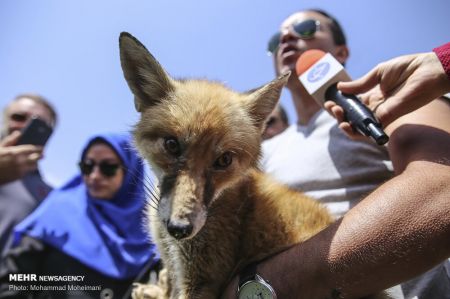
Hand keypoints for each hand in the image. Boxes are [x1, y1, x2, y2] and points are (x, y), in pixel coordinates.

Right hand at [0, 131, 43, 183]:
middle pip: (35, 158)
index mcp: (14, 152)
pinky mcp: (17, 177)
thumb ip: (10, 140)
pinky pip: (27, 172)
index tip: (42, 147)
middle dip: (40, 156)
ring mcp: (18, 170)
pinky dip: (28, 169)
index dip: (38, 148)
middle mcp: (18, 162)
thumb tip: (19, 133)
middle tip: (43, 154)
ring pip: (33, 166)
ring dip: (35, 163)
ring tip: (36, 161)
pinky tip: (28, 166)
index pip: (31, 149)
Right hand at [327, 52, 449, 136]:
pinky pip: (370, 130)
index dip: (339, 106)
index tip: (329, 102)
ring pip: (359, 127)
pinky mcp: (389, 118)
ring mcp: (381, 114)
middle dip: (338, 115)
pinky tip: (347, 124)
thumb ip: (361, 84)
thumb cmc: (408, 68)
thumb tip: (340, 87)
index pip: (352, 106)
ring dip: (345, 124)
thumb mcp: (379, 73)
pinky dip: (356, 131)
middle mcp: (376, 107)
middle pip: (352, 118)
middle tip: (332, 108)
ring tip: (338, 116)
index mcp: (373, 96)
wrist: (429, 69)